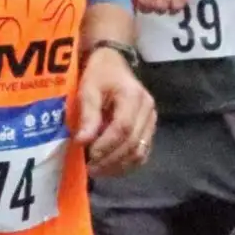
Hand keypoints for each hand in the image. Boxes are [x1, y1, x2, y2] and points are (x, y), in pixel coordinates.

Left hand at [74, 46, 155, 177]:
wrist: (114, 64)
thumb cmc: (99, 75)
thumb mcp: (88, 89)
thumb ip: (88, 115)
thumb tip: (82, 141)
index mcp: (134, 97)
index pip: (124, 127)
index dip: (106, 145)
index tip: (88, 155)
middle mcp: (148, 110)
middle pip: (133, 143)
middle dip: (111, 159)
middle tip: (90, 168)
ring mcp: (152, 121)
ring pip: (140, 152)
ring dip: (119, 166)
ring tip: (99, 170)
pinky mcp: (150, 129)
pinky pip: (143, 152)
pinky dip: (127, 164)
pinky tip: (111, 167)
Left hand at [128, 0, 210, 13]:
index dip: (135, 1)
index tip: (140, 3)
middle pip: (145, 0)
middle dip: (147, 8)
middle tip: (152, 7)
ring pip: (160, 5)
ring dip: (161, 9)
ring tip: (164, 5)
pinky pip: (177, 6)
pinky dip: (174, 9)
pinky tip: (175, 4)